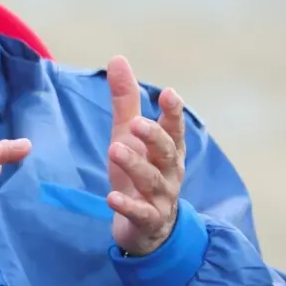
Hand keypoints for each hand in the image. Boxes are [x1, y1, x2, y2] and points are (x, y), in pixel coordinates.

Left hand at [106, 56, 185, 255]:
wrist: (146, 228)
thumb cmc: (138, 173)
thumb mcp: (128, 136)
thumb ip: (125, 100)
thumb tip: (119, 58)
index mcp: (168, 150)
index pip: (174, 128)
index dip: (173, 112)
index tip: (169, 94)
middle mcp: (169, 172)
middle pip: (166, 152)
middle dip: (154, 136)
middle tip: (136, 122)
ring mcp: (160, 198)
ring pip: (152, 181)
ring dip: (135, 165)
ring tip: (115, 150)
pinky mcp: (147, 221)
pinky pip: (140, 213)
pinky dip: (127, 206)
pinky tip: (112, 197)